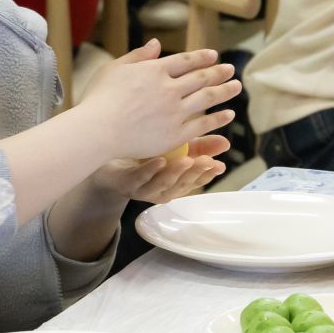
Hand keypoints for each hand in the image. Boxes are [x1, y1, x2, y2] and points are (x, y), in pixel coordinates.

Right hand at [76, 40, 240, 160]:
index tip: (213, 56)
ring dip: (224, 91)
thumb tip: (156, 44)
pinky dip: (218, 118)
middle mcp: (169, 88)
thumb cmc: (99, 99)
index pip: (185, 61)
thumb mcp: (114, 69)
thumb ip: (137, 56)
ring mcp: (175, 111)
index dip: (201, 58)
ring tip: (236, 87)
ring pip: (207, 98)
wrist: (98, 130)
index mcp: (154, 70)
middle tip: (230, 70)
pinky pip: (203, 124)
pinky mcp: (176, 133)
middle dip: (218, 72)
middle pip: (201, 78)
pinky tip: (228, 115)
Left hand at [91, 136, 231, 203]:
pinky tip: (159, 160)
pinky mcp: (127, 183)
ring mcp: (144, 188)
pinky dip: (150, 170)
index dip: (208, 174)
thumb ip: (199, 146)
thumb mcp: (173, 149)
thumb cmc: (145, 154)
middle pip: (182, 184)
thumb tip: (226, 142)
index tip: (218, 165)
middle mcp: (161, 190)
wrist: (107, 162)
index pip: (196, 181)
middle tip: (207, 162)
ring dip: (176, 173)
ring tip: (187, 160)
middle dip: (196, 174)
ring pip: (163, 184)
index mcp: (175, 182)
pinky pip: (140, 178)